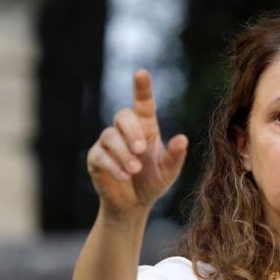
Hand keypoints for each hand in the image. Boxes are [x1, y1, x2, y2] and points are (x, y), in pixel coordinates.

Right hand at [87, 70, 188, 215]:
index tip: (141, 74)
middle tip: (141, 150)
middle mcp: (126, 131)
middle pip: (122, 116)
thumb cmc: (152, 182)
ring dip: (124, 153)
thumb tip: (183, 138)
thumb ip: (175, 156)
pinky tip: (124, 176)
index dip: (142, 88)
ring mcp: (108, 143)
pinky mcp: (96, 158)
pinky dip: (113, 165)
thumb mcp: (168, 172)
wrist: (133, 204)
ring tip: (134, 170)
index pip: (143, 103)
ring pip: (110, 136)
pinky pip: (100, 155)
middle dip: (131, 131)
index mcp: (146, 128)